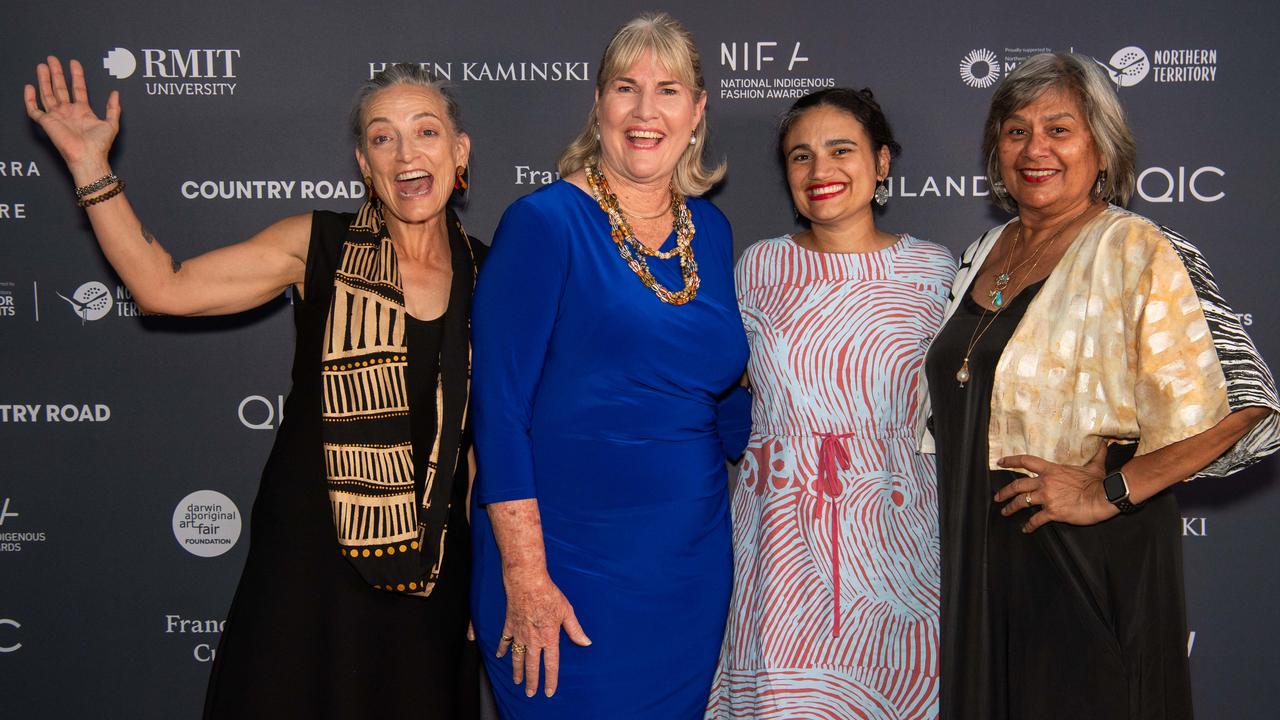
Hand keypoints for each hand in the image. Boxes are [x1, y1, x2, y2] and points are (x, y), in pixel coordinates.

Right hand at [24, 56, 119, 173]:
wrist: (88, 156)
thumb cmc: (100, 145)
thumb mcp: (111, 124)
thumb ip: (113, 108)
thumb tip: (116, 93)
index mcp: (82, 111)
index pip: (77, 88)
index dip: (76, 75)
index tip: (74, 63)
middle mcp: (68, 112)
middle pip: (60, 88)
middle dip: (56, 73)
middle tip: (52, 59)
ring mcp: (57, 116)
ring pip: (47, 94)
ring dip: (44, 80)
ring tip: (42, 66)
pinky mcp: (47, 123)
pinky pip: (34, 110)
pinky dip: (30, 99)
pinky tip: (30, 87)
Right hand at [495, 573, 590, 697]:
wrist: (527, 583)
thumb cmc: (549, 595)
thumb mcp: (567, 612)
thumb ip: (575, 630)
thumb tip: (586, 642)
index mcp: (549, 638)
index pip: (550, 664)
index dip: (550, 679)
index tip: (548, 691)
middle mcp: (533, 639)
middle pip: (531, 666)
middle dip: (531, 681)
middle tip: (530, 693)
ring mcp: (520, 633)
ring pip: (517, 657)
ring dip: (517, 670)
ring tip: (516, 681)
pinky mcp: (510, 624)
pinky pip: (504, 640)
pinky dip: (502, 649)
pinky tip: (499, 656)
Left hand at [994, 443, 1116, 531]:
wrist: (1104, 497)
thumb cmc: (1099, 482)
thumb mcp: (1095, 466)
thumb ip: (1096, 455)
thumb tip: (1103, 444)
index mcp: (1052, 470)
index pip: (1026, 461)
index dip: (1011, 461)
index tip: (1000, 462)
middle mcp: (1045, 482)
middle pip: (1017, 485)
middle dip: (1004, 491)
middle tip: (997, 496)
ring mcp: (1047, 498)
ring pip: (1021, 502)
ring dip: (1011, 507)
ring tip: (1004, 512)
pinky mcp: (1052, 512)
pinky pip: (1036, 520)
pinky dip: (1029, 525)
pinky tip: (1026, 529)